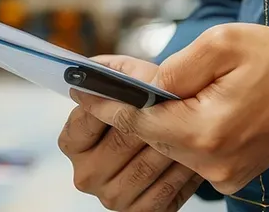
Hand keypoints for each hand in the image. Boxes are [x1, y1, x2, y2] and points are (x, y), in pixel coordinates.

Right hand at [59, 56, 205, 211]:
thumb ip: (111, 73)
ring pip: (146, 166)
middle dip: (151, 121)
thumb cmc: (147, 108)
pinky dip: (184, 171)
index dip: (110, 103)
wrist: (176, 142)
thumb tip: (89, 70)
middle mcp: (86, 175)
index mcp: (73, 144)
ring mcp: (111, 198)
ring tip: (191, 127)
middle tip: (175, 104)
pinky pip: (166, 190)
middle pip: (121, 141)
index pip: (83, 122)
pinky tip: (195, 154)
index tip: (134, 89)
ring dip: (174, 145)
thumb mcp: (129, 82)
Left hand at [73, 24, 268, 193]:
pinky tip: (183, 109)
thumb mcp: (223, 44)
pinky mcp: (231, 175)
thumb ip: (174, 67)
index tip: (78, 89)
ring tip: (146, 91)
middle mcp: (211, 162)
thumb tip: (136, 82)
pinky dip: (181, 132)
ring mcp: (222, 174)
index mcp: (205, 131)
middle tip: (103, 84)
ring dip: (157, 120)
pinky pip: (191, 153)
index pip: (137, 121)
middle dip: (129, 108)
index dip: (105, 104)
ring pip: (169, 146)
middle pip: (150, 135)